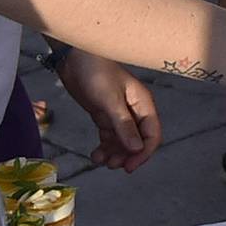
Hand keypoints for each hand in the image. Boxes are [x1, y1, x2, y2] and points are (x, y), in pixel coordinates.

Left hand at [58, 50, 160, 170]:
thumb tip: (138, 149)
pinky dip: (104, 147)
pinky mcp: (104, 116)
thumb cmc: (96, 73)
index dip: (144, 153)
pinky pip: (109, 137)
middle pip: (138, 141)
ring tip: (100, 160)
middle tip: (111, 165)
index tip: (129, 167)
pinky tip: (95, 154)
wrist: (73, 58)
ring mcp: (119, 114)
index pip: (152, 134)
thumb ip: (124, 125)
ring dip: (114, 153)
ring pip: (123, 141)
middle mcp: (134, 111)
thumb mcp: (110, 101)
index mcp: (143, 104)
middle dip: (126, 155)